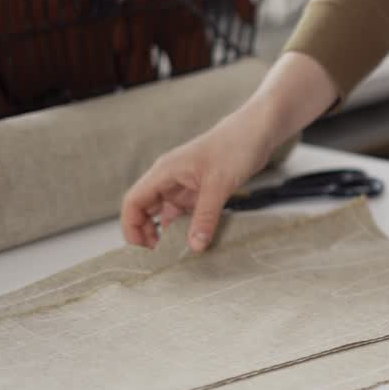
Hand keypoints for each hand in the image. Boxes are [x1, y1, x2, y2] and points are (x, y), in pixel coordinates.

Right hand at [120, 107, 274, 251]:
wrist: (257, 131)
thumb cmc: (235, 146)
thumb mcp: (219, 184)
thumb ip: (205, 216)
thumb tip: (194, 247)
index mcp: (164, 172)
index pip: (134, 202)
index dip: (131, 227)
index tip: (141, 250)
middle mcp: (169, 179)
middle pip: (145, 210)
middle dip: (148, 234)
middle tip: (160, 258)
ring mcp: (184, 185)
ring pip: (167, 214)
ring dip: (169, 233)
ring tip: (177, 255)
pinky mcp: (200, 190)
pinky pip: (187, 213)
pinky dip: (187, 227)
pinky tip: (196, 241)